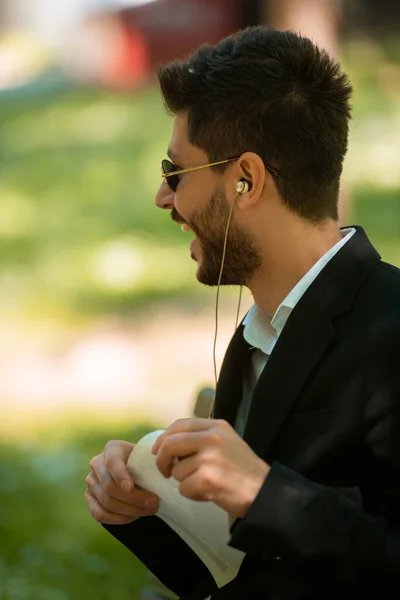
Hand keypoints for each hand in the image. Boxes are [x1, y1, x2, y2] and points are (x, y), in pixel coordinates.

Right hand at [85, 440, 159, 524]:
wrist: (137, 471)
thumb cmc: (145, 463)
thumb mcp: (148, 458)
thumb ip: (151, 464)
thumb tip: (159, 476)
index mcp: (112, 448)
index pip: (112, 461)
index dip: (120, 475)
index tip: (130, 488)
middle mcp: (97, 462)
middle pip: (109, 486)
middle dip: (133, 498)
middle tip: (153, 503)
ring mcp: (91, 481)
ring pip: (106, 501)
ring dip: (129, 510)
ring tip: (147, 510)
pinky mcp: (89, 498)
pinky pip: (99, 513)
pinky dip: (117, 518)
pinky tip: (133, 516)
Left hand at [152, 419, 269, 518]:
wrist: (265, 492)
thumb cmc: (244, 470)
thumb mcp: (227, 442)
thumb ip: (202, 439)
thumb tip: (170, 444)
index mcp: (216, 426)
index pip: (180, 425)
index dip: (163, 438)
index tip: (157, 450)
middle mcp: (212, 438)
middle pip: (170, 444)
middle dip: (162, 460)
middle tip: (165, 471)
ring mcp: (210, 457)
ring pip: (177, 470)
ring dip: (185, 482)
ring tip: (205, 484)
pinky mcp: (207, 478)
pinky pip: (183, 488)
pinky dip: (192, 495)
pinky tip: (208, 494)